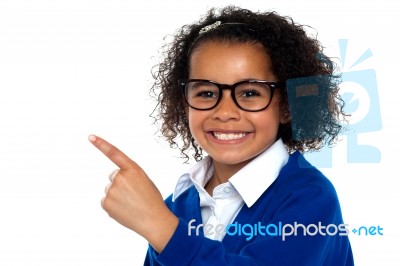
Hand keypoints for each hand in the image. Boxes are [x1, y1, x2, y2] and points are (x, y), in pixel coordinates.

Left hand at [88, 134, 177, 252]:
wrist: (154, 220)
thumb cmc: (152, 200)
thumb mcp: (145, 181)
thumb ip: (129, 175)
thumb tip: (113, 180)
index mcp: (133, 169)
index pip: (114, 153)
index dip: (101, 144)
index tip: (90, 137)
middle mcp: (120, 177)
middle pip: (114, 176)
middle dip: (121, 184)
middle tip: (135, 195)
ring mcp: (111, 190)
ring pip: (110, 190)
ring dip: (118, 196)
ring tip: (131, 204)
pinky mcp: (106, 203)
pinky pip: (106, 201)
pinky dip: (114, 205)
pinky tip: (124, 210)